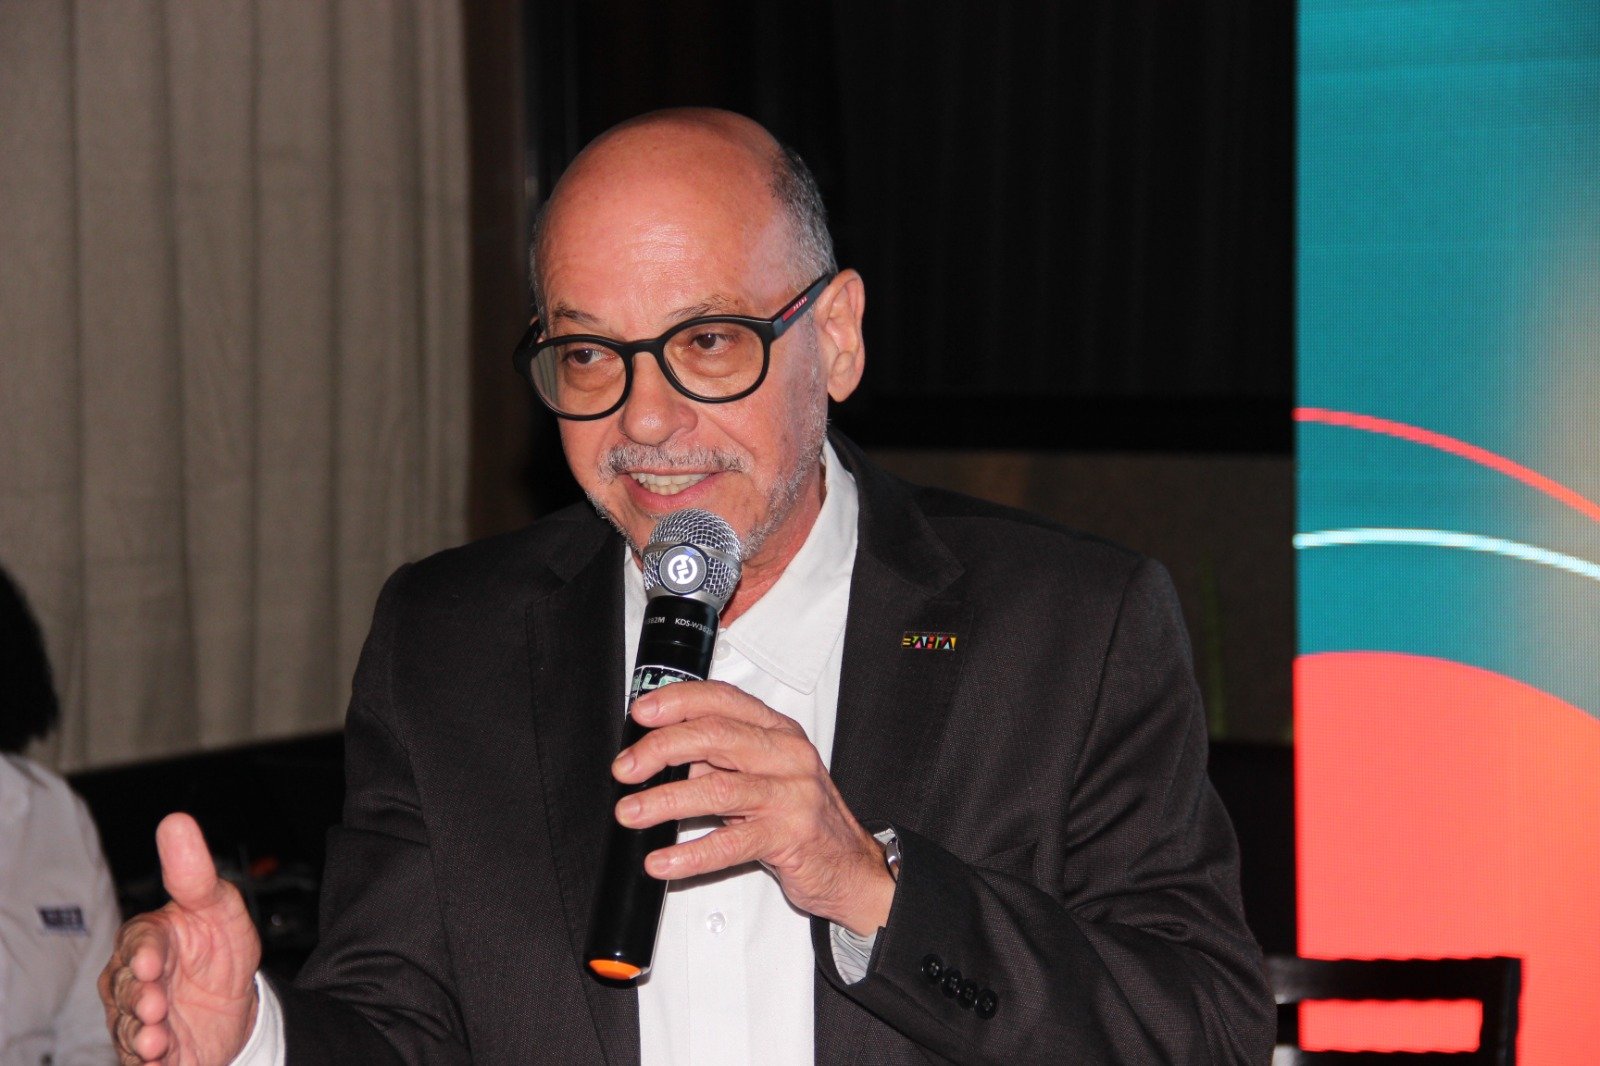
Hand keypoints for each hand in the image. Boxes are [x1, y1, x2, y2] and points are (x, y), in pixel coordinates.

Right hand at [99, 813, 261, 1065]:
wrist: (239, 1005)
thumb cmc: (221, 949)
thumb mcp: (220, 906)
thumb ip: (195, 873)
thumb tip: (175, 821)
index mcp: (150, 939)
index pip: (139, 941)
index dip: (144, 952)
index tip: (150, 960)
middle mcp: (135, 980)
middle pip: (126, 988)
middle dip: (139, 997)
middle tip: (155, 1002)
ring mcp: (140, 1017)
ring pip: (129, 1026)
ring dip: (141, 1034)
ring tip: (157, 1038)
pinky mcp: (151, 1052)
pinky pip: (140, 1060)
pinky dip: (147, 1063)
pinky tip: (157, 1059)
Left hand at [615, 681, 894, 934]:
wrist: (849, 864)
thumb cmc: (799, 816)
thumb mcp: (763, 775)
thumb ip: (718, 761)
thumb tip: (658, 755)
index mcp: (777, 731)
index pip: (723, 700)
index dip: (677, 702)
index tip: (641, 713)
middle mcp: (787, 755)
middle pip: (715, 736)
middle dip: (661, 748)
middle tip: (626, 768)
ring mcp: (791, 795)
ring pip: (718, 788)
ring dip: (665, 800)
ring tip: (631, 813)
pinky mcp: (790, 837)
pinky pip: (731, 844)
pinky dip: (690, 854)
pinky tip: (663, 860)